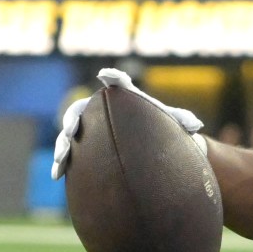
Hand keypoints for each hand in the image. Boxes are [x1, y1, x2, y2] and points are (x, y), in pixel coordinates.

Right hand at [51, 67, 204, 179]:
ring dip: (62, 144)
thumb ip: (183, 122)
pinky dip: (62, 163)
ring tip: (61, 158)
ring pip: (69, 135)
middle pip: (80, 111)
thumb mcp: (175, 127)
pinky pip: (70, 155)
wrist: (157, 149)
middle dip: (71, 120)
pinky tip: (57, 175)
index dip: (113, 79)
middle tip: (70, 131)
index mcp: (123, 100)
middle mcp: (100, 112)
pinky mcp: (84, 149)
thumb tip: (196, 124)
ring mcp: (89, 131)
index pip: (117, 85)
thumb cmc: (167, 133)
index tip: (107, 75)